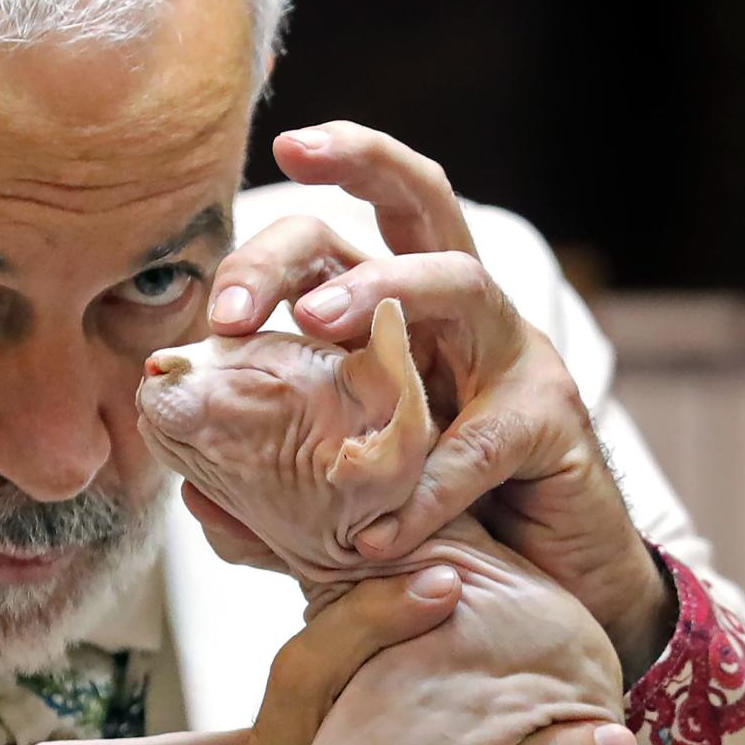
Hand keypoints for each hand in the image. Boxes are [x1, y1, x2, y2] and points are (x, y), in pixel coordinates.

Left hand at [210, 123, 676, 682]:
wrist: (550, 577)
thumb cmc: (437, 518)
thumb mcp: (341, 497)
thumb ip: (278, 496)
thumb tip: (192, 497)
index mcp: (397, 316)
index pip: (343, 236)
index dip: (287, 227)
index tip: (244, 238)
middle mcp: (457, 315)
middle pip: (420, 199)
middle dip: (358, 167)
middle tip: (282, 198)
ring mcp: (513, 356)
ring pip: (462, 280)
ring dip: (385, 286)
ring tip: (313, 319)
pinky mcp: (552, 418)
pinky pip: (484, 439)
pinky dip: (430, 484)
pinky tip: (384, 530)